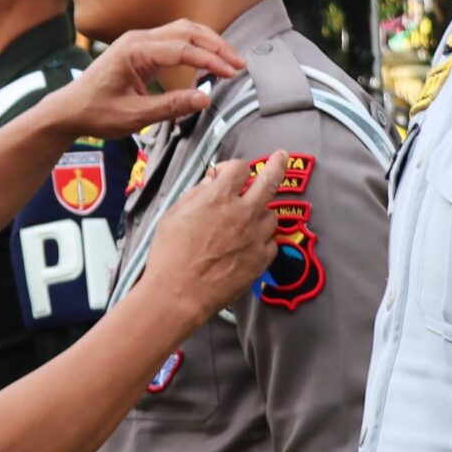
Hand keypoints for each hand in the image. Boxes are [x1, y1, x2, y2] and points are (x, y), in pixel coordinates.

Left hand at [37, 21, 244, 139]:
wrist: (69, 109)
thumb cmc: (95, 112)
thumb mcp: (133, 116)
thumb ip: (170, 107)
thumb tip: (205, 98)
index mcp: (134, 51)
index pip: (182, 49)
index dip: (211, 60)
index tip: (232, 73)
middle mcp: (138, 39)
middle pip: (187, 32)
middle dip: (216, 46)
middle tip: (239, 64)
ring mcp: (139, 41)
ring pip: (183, 31)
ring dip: (208, 43)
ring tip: (229, 60)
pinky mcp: (142, 49)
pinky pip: (174, 39)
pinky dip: (195, 46)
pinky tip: (208, 60)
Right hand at [140, 148, 286, 329]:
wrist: (178, 295)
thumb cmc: (169, 256)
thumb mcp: (173, 215)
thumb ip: (197, 194)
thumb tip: (212, 182)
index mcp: (218, 197)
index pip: (240, 168)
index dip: (232, 167)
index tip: (226, 174)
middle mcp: (242, 213)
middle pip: (270, 180)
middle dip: (277, 164)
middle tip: (281, 156)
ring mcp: (255, 237)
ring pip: (271, 214)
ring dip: (261, 212)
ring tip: (247, 220)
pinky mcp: (261, 260)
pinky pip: (271, 243)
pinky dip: (262, 240)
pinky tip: (248, 246)